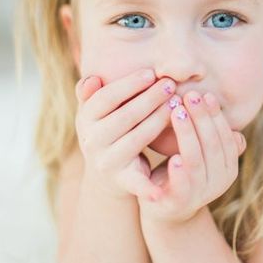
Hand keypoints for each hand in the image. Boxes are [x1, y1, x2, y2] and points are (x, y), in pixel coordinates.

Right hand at [74, 68, 179, 199]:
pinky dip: (148, 188)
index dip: (129, 84)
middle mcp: (92, 141)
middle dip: (150, 98)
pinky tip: (163, 189)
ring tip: (178, 105)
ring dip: (159, 120)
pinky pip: (137, 183)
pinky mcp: (122, 181)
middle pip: (125, 116)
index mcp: (85, 119)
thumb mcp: (94, 109)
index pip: (106, 97)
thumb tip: (94, 78)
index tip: (151, 73)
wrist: (107, 170)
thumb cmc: (106, 126)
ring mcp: (106, 162)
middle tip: (170, 85)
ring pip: (138, 138)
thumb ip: (90, 92)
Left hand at [137, 90, 246, 224]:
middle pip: (212, 145)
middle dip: (201, 118)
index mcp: (228, 167)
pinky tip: (173, 156)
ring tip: (177, 113)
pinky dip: (179, 172)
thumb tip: (212, 97)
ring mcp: (200, 195)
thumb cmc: (182, 170)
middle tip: (189, 95)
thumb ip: (207, 131)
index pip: (225, 136)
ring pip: (196, 160)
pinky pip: (182, 187)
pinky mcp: (179, 205)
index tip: (205, 94)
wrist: (164, 208)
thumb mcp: (199, 150)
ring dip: (187, 134)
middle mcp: (219, 182)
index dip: (215, 115)